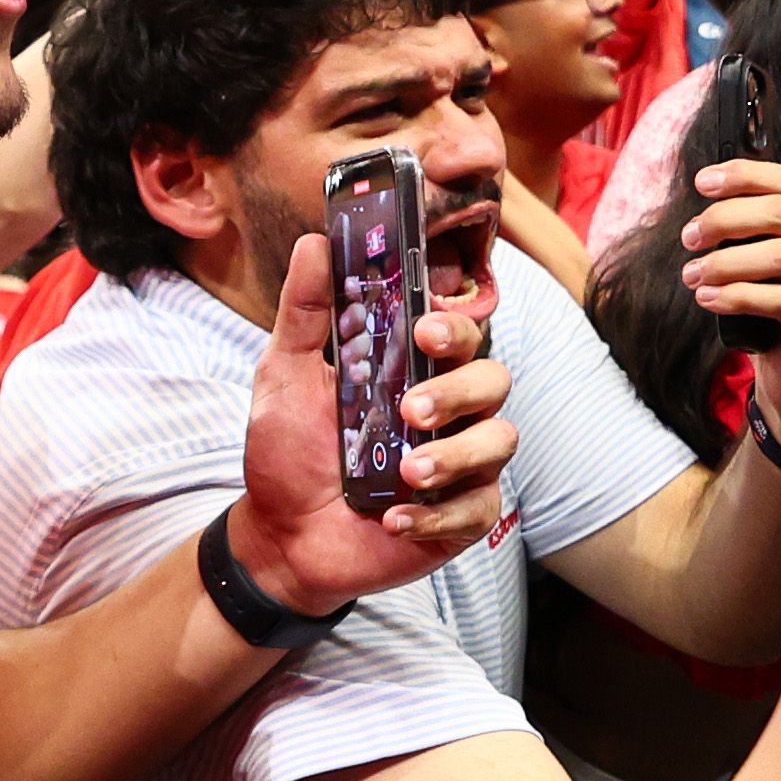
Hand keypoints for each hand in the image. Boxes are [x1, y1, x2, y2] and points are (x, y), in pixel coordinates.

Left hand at [229, 233, 516, 611]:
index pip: (458, 334)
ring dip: (455, 454)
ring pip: (499, 440)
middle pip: (494, 381)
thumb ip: (305, 312)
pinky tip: (394, 518)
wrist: (281, 538)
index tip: (425, 329)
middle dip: (459, 390)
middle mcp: (447, 412)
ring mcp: (460, 464)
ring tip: (407, 470)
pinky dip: (438, 514)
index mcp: (413, 371)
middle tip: (412, 410)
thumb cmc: (289, 453)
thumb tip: (315, 242)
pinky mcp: (461, 517)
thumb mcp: (285, 375)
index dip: (454, 328)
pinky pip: (478, 508)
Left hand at [679, 154, 780, 440]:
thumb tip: (699, 214)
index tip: (701, 183)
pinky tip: (709, 299)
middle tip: (690, 238)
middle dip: (725, 219)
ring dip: (726, 262)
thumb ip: (745, 236)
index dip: (743, 175)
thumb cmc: (772, 317)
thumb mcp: (760, 267)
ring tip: (693, 275)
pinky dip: (738, 296)